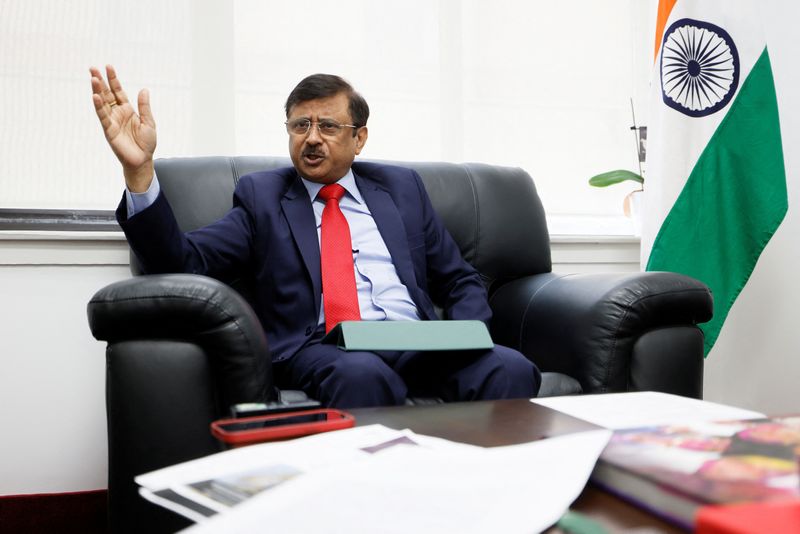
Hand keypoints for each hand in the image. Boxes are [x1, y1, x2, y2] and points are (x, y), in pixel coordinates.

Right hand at [90, 65, 155, 191]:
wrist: (142, 160)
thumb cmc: (146, 143)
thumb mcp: (148, 122)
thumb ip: (144, 107)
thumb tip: (144, 90)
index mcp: (127, 109)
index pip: (118, 91)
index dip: (113, 80)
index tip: (108, 67)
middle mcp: (117, 113)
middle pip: (107, 94)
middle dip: (100, 81)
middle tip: (93, 68)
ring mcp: (112, 121)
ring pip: (102, 103)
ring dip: (97, 91)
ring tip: (93, 78)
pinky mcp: (109, 130)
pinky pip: (103, 116)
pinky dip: (99, 106)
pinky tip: (95, 96)